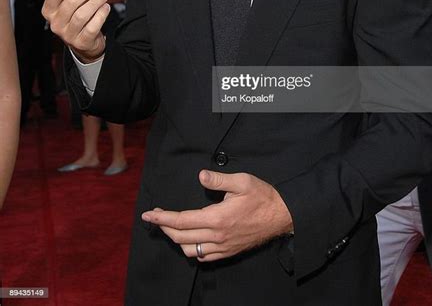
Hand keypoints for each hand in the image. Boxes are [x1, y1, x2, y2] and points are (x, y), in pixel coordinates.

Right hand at [30, 0, 108, 62]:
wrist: (84, 40)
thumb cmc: (73, 13)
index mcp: (48, 10)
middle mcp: (55, 23)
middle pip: (72, 1)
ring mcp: (68, 35)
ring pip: (82, 14)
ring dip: (96, 1)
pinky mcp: (81, 42)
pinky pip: (92, 27)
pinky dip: (101, 15)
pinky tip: (106, 7)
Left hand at [141, 170, 292, 261]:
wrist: (282, 216)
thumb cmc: (262, 196)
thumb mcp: (242, 181)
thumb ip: (219, 180)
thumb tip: (201, 176)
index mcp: (217, 218)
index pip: (182, 221)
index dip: (162, 218)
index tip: (149, 215)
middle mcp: (217, 236)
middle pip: (181, 237)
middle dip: (164, 227)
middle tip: (157, 216)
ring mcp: (223, 247)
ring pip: (190, 250)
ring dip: (176, 240)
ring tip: (171, 226)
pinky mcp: (228, 252)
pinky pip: (203, 257)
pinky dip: (191, 250)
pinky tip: (189, 240)